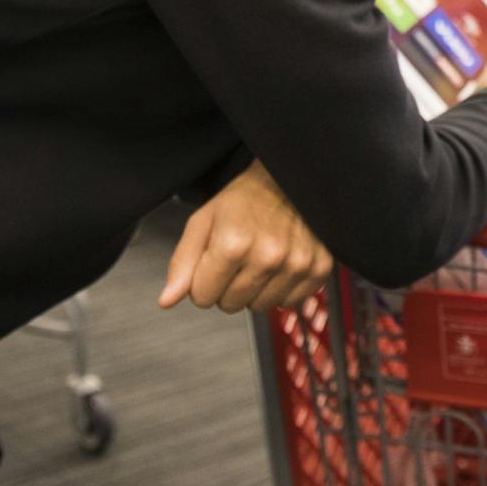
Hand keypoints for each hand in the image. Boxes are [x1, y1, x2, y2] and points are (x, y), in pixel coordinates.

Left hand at [160, 158, 332, 313]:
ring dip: (256, 289)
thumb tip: (167, 301)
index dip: (203, 281)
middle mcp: (268, 256)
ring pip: (260, 307)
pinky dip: (281, 289)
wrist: (290, 178)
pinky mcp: (319, 268)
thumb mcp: (204, 221)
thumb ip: (183, 263)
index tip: (213, 261)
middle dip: (227, 286)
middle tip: (238, 257)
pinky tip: (281, 265)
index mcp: (233, 243)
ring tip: (260, 258)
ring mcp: (296, 264)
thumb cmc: (244, 199)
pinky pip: (289, 303)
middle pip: (230, 306)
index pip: (202, 298)